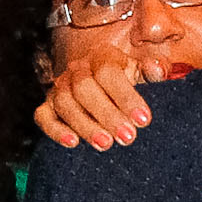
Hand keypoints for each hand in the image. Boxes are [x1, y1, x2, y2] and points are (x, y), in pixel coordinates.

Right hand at [35, 51, 166, 150]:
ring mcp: (60, 88)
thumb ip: (154, 71)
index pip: (108, 72)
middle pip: (84, 88)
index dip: (126, 97)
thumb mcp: (143, 73)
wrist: (105, 87)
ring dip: (85, 125)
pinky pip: (43, 117)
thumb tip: (157, 69)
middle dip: (107, 114)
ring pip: (65, 104)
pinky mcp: (48, 107)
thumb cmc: (129, 82)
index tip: (144, 120)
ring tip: (106, 144)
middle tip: (128, 138)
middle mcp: (78, 70)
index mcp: (102, 57)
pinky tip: (72, 143)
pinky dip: (55, 130)